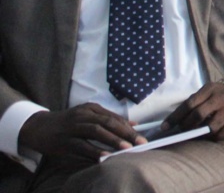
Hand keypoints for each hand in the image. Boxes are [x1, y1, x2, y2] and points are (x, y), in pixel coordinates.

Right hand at [19, 103, 145, 160]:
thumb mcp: (88, 116)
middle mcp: (82, 116)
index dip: (128, 127)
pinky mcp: (63, 141)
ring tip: (126, 148)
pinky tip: (104, 157)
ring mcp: (72, 128)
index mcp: (90, 109)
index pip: (113, 117)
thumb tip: (134, 124)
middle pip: (107, 123)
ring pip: (95, 132)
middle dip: (125, 133)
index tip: (142, 136)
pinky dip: (93, 151)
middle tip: (139, 142)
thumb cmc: (69, 122)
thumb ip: (109, 119)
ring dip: (112, 141)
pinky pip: (81, 146)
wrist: (39, 127)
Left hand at [163, 79, 223, 141]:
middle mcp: (220, 98)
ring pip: (210, 127)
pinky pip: (221, 135)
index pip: (189, 104)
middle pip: (198, 115)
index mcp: (210, 89)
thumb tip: (177, 119)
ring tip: (197, 133)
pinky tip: (211, 134)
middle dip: (187, 126)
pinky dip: (213, 138)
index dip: (175, 117)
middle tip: (183, 130)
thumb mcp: (211, 90)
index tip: (165, 127)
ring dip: (200, 133)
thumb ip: (197, 101)